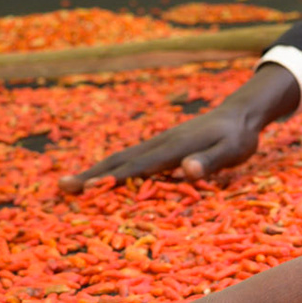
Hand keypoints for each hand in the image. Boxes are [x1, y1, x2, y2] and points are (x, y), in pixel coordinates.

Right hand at [58, 64, 301, 191]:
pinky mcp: (161, 145)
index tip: (85, 188)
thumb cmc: (238, 139)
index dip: (110, 179)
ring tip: (71, 183)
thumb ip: (210, 162)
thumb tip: (187, 171)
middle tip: (61, 187)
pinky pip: (131, 158)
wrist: (240, 114)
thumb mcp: (231, 152)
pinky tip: (102, 177)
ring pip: (122, 158)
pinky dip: (112, 168)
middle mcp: (160, 144)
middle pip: (119, 160)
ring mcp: (158, 143)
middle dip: (90, 174)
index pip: (136, 167)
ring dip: (95, 171)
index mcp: (173, 149)